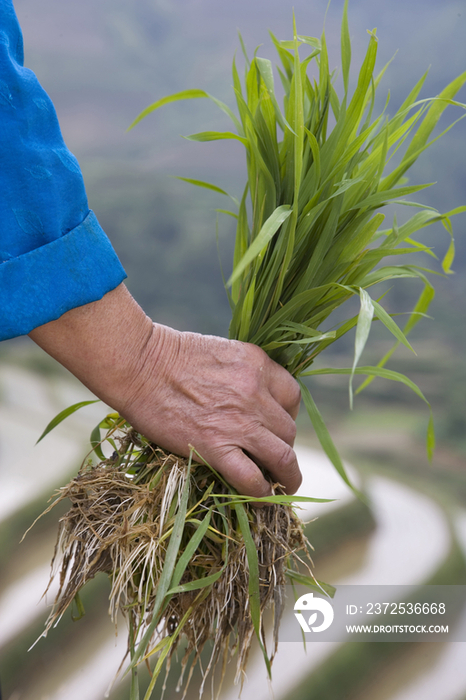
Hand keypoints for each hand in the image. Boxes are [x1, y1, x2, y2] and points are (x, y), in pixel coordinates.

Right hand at [29, 284, 301, 497]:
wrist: (138, 364)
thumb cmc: (169, 355)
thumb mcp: (220, 351)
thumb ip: (242, 373)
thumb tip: (248, 399)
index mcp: (257, 364)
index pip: (292, 396)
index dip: (288, 415)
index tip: (277, 426)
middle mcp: (256, 392)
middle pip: (288, 430)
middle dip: (284, 446)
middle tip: (273, 458)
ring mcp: (239, 422)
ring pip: (282, 457)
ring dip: (287, 475)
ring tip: (284, 487)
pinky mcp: (216, 447)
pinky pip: (251, 479)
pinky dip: (262, 494)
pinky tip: (261, 499)